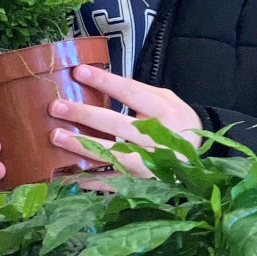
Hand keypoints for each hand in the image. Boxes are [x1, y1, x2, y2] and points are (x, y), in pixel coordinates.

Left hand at [48, 65, 201, 177]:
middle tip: (56, 106)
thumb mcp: (169, 102)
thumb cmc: (177, 125)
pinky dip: (93, 179)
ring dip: (83, 146)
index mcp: (167, 111)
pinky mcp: (145, 184)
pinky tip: (70, 175)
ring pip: (113, 154)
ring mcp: (152, 164)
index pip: (132, 93)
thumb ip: (141, 94)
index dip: (105, 82)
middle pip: (117, 124)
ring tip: (57, 137)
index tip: (78, 72)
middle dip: (84, 115)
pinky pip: (115, 182)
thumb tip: (98, 85)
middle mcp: (160, 138)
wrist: (199, 161)